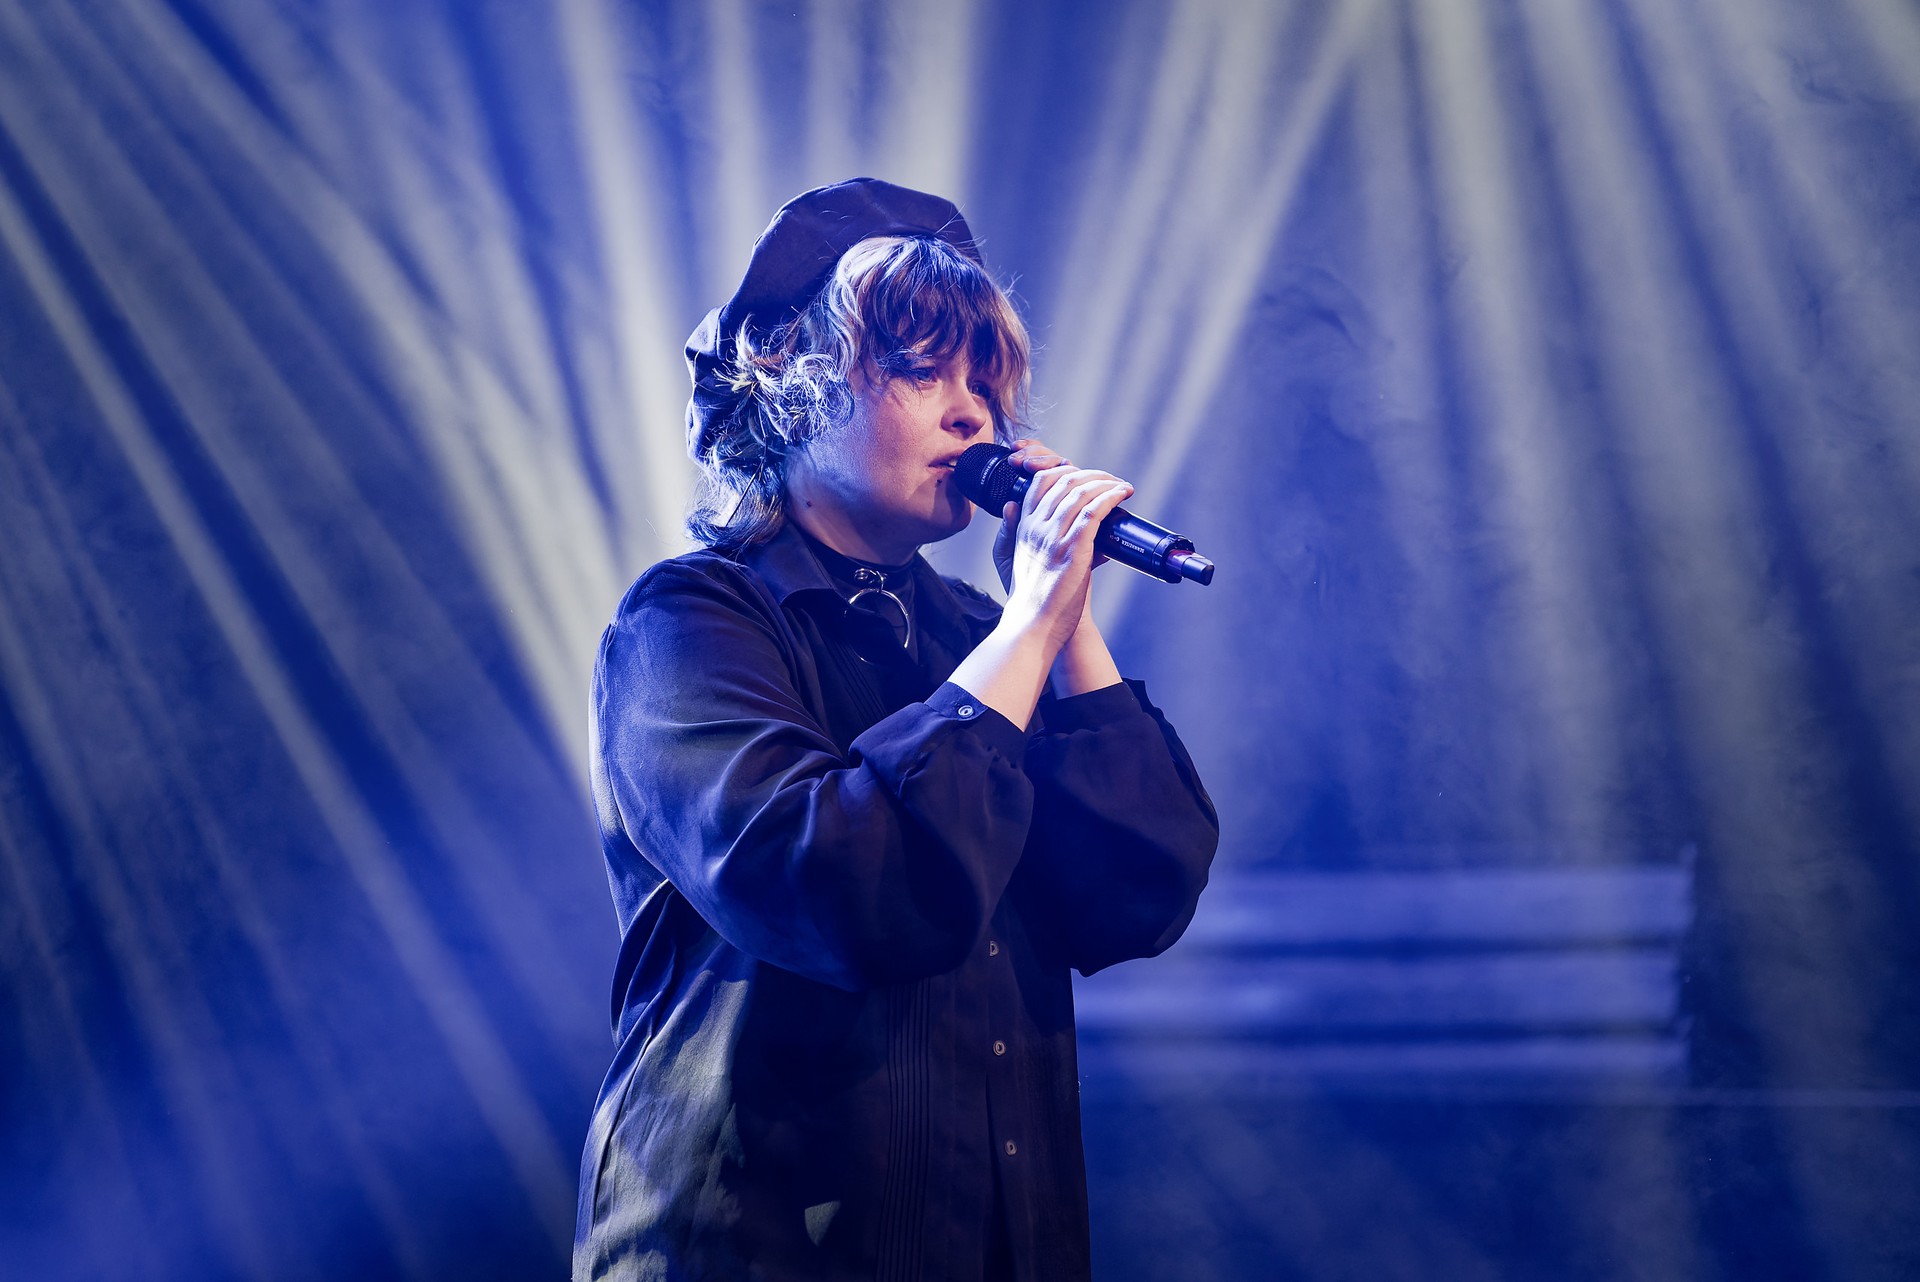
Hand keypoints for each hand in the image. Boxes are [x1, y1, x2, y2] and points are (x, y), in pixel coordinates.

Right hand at [992, 442, 1134, 653]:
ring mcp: (1054, 537)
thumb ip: (1009, 531)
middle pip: (1064, 481)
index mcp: (1022, 527)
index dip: (1064, 470)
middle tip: (1111, 480)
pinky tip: (1122, 494)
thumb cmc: (1030, 598)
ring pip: (1081, 492)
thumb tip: (1011, 505)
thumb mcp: (1009, 559)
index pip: (1040, 482)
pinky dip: (1111, 497)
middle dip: (1092, 474)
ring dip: (1107, 482)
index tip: (1085, 476)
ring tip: (1122, 486)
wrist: (1033, 626)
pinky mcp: (1073, 549)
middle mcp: (1036, 527)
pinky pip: (1094, 511)